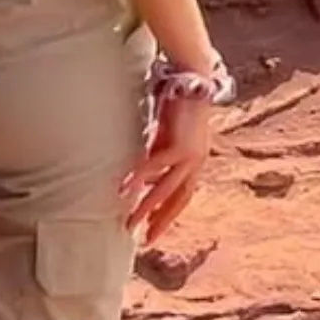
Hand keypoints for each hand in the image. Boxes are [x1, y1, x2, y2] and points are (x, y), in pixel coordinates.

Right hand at [121, 93, 215, 244]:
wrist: (191, 79)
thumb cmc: (177, 104)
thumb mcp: (168, 135)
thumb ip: (160, 152)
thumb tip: (144, 171)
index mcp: (196, 161)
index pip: (182, 195)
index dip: (168, 214)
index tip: (152, 230)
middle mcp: (197, 161)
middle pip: (177, 199)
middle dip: (160, 220)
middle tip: (144, 239)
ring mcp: (191, 155)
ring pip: (164, 189)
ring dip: (145, 207)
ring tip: (129, 223)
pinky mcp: (179, 145)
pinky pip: (153, 167)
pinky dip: (137, 179)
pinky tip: (123, 188)